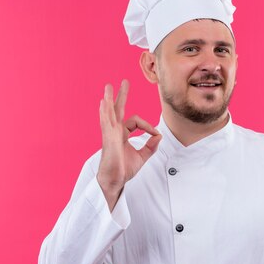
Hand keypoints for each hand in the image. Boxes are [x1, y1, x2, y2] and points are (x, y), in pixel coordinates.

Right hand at [96, 80, 161, 210]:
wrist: (115, 180)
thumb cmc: (124, 169)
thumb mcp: (142, 157)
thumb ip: (151, 146)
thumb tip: (159, 136)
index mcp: (122, 134)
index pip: (136, 121)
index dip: (148, 126)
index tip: (155, 134)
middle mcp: (115, 131)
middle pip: (118, 109)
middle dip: (121, 96)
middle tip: (124, 82)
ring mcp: (110, 134)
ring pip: (109, 113)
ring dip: (109, 99)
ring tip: (108, 87)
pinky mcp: (108, 139)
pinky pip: (106, 123)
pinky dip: (105, 112)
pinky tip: (103, 103)